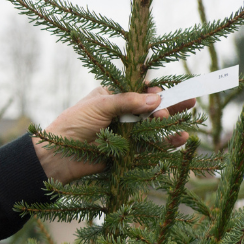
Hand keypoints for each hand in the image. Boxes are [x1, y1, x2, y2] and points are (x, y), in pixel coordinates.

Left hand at [33, 86, 195, 182]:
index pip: (140, 88)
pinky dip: (167, 142)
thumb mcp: (99, 106)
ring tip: (183, 123)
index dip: (154, 90)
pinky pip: (152, 145)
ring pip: (155, 126)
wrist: (58, 156)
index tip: (163, 92)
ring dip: (171, 123)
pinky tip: (180, 138)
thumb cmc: (73, 124)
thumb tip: (156, 99)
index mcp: (112, 96)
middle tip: (185, 103)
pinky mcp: (129, 151)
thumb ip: (127, 101)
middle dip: (169, 105)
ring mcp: (127, 132)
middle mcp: (122, 113)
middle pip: (152, 107)